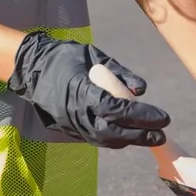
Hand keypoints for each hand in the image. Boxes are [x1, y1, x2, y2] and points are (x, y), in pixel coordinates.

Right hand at [8, 32, 168, 148]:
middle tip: (162, 134)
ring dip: (130, 140)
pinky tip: (132, 135)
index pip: (116, 110)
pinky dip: (116, 139)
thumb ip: (119, 73)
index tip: (162, 117)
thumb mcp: (94, 55)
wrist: (32, 68)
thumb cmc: (65, 57)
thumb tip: (141, 90)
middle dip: (140, 135)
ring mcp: (71, 124)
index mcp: (80, 91)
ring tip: (152, 137)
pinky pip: (97, 139)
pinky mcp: (71, 130)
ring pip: (105, 140)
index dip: (141, 116)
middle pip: (113, 132)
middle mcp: (76, 112)